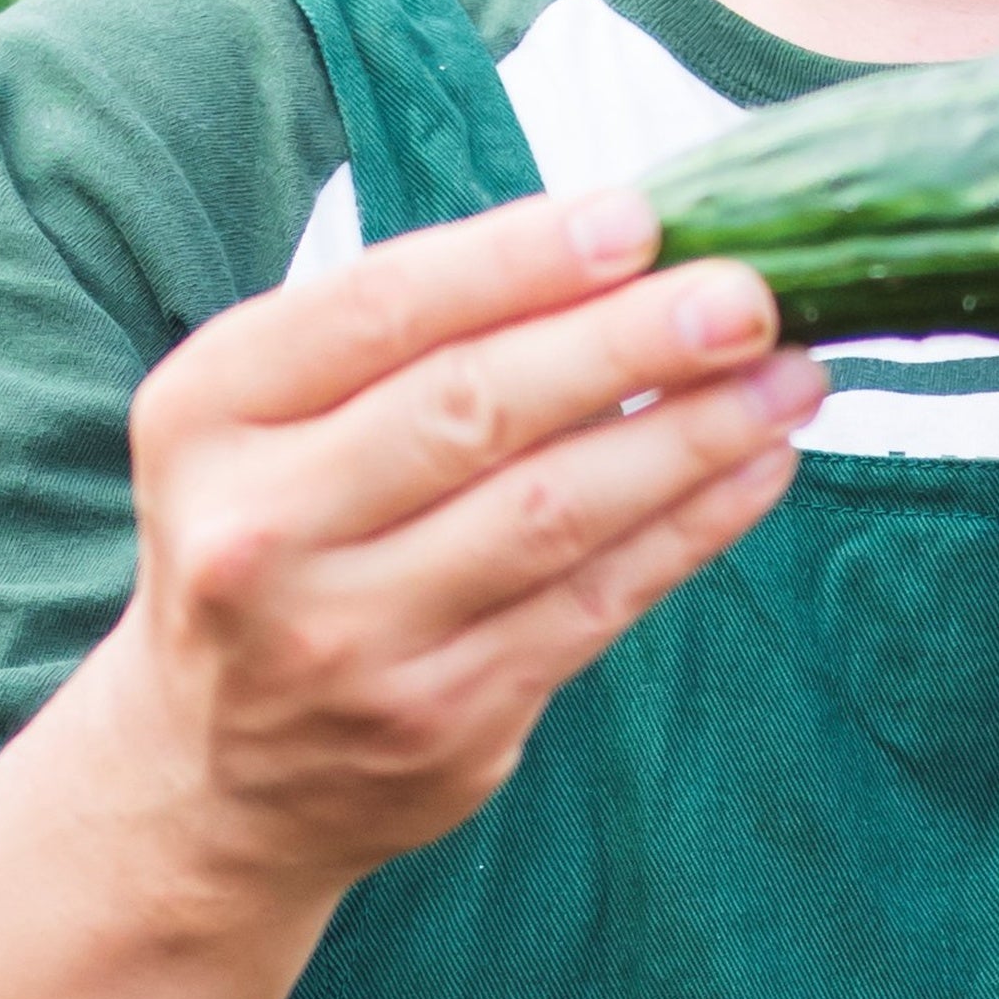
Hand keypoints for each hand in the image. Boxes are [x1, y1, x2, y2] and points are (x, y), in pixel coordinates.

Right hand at [95, 188, 823, 899]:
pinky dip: (692, 527)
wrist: (216, 778)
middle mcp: (261, 531)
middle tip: (746, 296)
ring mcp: (352, 639)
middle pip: (474, 408)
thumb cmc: (277, 538)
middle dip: (629, 342)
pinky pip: (596, 602)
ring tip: (790, 376)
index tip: (639, 220)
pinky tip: (760, 468)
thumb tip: (622, 243)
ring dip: (691, 434)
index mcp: (207, 415)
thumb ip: (408, 336)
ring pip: (553, 512)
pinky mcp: (443, 720)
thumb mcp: (268, 421)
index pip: (380, 310)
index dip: (518, 258)